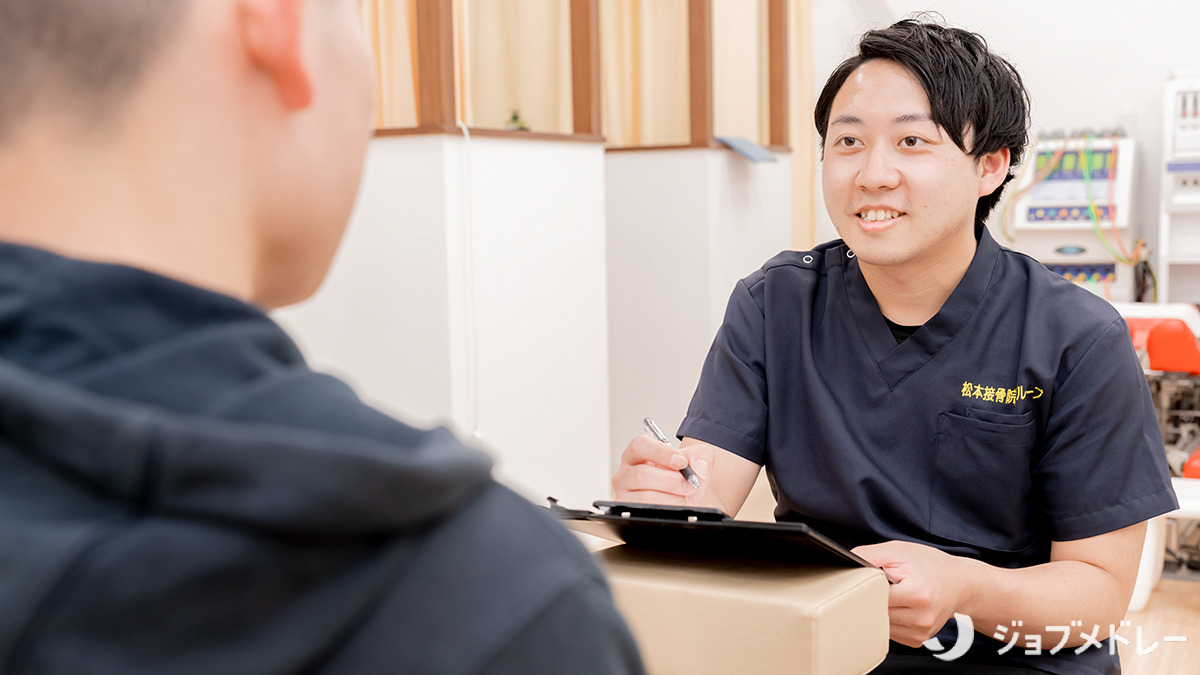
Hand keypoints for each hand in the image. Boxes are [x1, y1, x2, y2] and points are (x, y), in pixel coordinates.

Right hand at [611, 434, 712, 505]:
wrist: (686, 498)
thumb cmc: (683, 477)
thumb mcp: (695, 461)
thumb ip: (701, 456)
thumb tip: (699, 468)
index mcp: (637, 454)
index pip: (639, 446)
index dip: (661, 453)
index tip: (682, 462)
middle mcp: (625, 473)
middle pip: (642, 475)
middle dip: (672, 482)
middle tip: (689, 484)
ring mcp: (624, 495)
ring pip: (645, 497)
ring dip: (672, 498)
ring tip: (684, 497)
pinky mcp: (629, 513)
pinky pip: (647, 514)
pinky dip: (667, 510)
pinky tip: (675, 506)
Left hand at [852, 540, 977, 646]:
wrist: (960, 583)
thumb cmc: (931, 565)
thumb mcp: (900, 551)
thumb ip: (870, 555)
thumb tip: (845, 561)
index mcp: (916, 595)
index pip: (873, 595)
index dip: (866, 584)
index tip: (867, 578)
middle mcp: (920, 618)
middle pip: (875, 610)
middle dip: (872, 597)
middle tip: (880, 585)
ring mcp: (920, 632)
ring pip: (880, 623)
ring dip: (880, 609)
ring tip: (894, 594)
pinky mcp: (918, 640)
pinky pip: (891, 631)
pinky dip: (889, 618)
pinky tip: (899, 606)